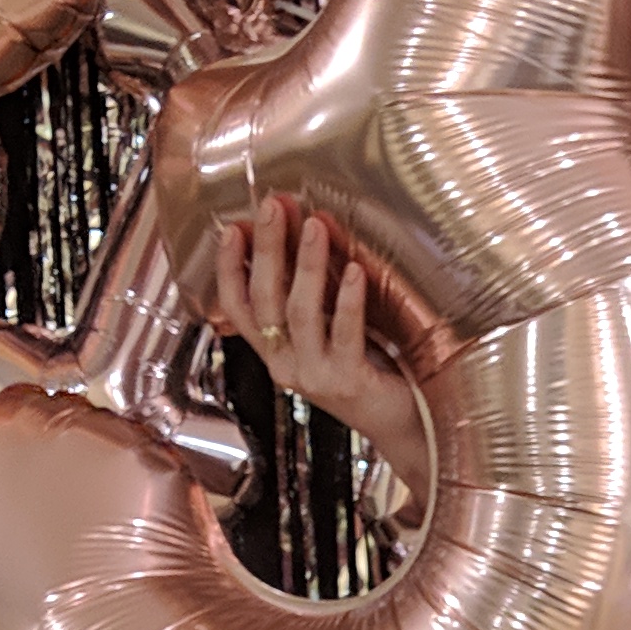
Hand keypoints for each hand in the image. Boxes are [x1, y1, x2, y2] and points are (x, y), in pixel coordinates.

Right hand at [209, 191, 426, 476]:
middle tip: (274, 207)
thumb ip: (312, 286)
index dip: (228, 267)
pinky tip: (353, 271)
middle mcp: (286, 364)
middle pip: (264, 300)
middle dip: (267, 248)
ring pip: (299, 313)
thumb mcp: (329, 325)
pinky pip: (344, 335)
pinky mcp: (347, 382)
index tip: (232, 227)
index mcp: (275, 350)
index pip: (236, 305)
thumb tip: (304, 226)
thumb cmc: (369, 369)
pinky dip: (347, 300)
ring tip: (315, 225)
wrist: (402, 422)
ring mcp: (314, 376)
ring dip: (305, 264)